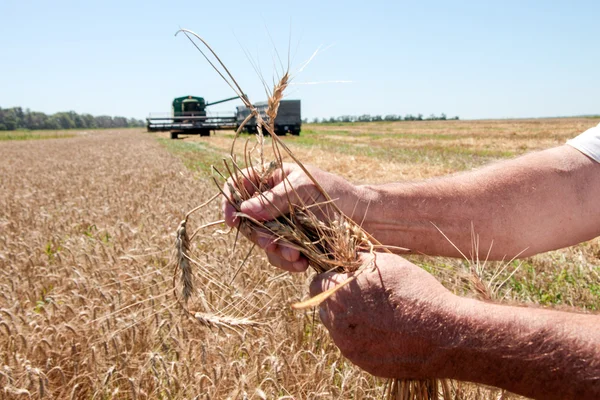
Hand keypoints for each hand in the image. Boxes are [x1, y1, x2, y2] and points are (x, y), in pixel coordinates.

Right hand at [222, 163, 361, 271]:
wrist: (363, 217)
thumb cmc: (335, 192)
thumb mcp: (304, 188)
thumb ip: (275, 198)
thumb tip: (245, 210)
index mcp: (271, 179)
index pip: (238, 184)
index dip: (229, 201)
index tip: (232, 221)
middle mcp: (271, 201)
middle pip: (246, 220)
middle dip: (258, 235)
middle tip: (272, 243)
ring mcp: (280, 223)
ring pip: (262, 241)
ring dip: (275, 252)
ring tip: (296, 256)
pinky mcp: (291, 242)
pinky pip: (279, 256)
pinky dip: (288, 262)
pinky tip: (302, 264)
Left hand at [310, 252, 458, 378]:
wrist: (444, 335)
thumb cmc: (415, 292)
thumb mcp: (386, 263)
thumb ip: (357, 258)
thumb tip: (346, 255)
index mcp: (338, 295)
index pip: (317, 283)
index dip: (331, 277)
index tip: (346, 276)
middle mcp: (337, 324)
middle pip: (325, 307)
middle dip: (338, 298)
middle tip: (364, 294)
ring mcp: (349, 347)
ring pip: (337, 328)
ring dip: (349, 319)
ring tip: (379, 313)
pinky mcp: (362, 363)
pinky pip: (353, 345)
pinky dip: (363, 337)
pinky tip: (385, 330)